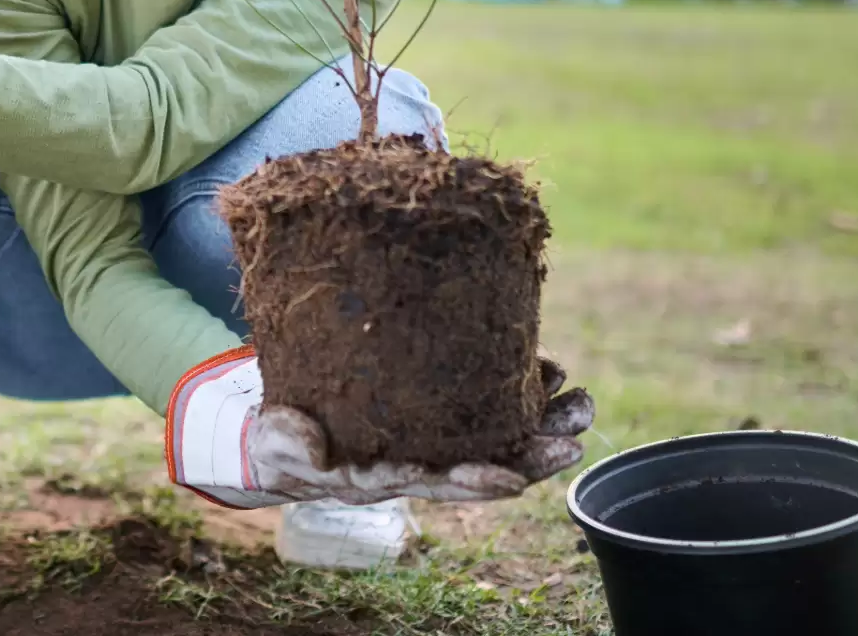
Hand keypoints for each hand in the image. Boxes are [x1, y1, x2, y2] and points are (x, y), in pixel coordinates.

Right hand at [167, 348, 592, 508]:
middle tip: (573, 441)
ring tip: (581, 405)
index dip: (472, 482)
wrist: (287, 441)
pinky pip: (487, 411)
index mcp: (383, 477)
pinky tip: (549, 371)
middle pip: (484, 470)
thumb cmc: (282, 445)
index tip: (508, 475)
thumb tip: (311, 443)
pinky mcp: (437, 417)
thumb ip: (290, 442)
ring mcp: (434, 442)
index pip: (435, 485)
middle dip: (531, 457)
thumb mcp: (276, 443)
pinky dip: (519, 394)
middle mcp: (420, 467)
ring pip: (497, 442)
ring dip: (542, 429)